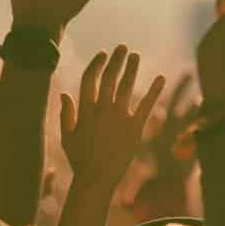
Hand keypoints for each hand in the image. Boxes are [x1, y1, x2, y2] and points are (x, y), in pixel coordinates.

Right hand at [60, 46, 165, 191]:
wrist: (96, 178)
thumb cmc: (80, 158)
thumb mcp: (67, 136)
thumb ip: (66, 114)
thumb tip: (63, 93)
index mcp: (85, 109)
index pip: (89, 78)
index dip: (96, 64)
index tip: (102, 54)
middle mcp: (102, 109)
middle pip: (109, 77)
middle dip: (116, 60)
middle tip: (122, 47)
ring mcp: (119, 117)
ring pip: (126, 86)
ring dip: (132, 69)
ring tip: (136, 56)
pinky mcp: (135, 128)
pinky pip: (146, 105)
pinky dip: (154, 90)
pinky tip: (161, 78)